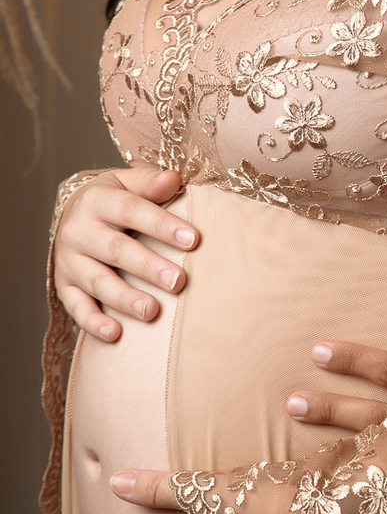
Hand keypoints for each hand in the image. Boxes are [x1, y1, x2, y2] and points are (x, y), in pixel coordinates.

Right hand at [55, 167, 197, 340]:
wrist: (73, 213)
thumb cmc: (114, 198)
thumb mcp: (128, 182)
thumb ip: (150, 182)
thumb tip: (173, 179)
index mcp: (98, 200)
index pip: (132, 211)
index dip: (162, 225)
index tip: (193, 239)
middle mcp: (79, 230)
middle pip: (117, 250)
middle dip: (148, 267)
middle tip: (178, 282)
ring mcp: (69, 261)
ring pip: (98, 282)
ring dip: (125, 298)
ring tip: (152, 311)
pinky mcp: (65, 286)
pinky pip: (77, 307)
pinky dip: (94, 322)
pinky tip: (115, 334)